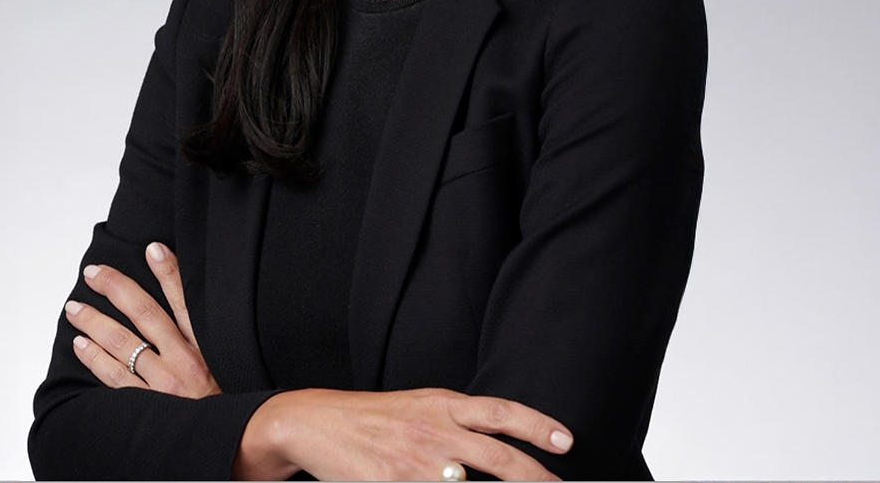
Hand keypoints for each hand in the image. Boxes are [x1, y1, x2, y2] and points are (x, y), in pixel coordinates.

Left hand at [64, 242, 221, 398]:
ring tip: (75, 308)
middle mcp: (184, 360)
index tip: (152, 248)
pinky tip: (82, 344)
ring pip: (122, 343)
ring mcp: (163, 384)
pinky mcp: (148, 407)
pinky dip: (95, 359)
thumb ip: (210, 338)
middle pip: (144, 313)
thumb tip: (194, 312)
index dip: (168, 271)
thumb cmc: (232, 406)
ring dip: (95, 321)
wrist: (237, 445)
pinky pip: (115, 378)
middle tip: (94, 273)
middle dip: (115, 288)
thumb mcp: (231, 364)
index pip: (184, 299)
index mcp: (207, 346)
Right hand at [240, 386, 571, 480]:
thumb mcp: (420, 406)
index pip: (501, 413)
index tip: (566, 441)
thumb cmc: (373, 418)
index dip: (536, 426)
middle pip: (499, 458)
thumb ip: (458, 422)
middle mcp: (434, 430)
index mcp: (442, 404)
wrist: (314, 421)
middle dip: (535, 479)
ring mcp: (415, 463)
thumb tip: (500, 445)